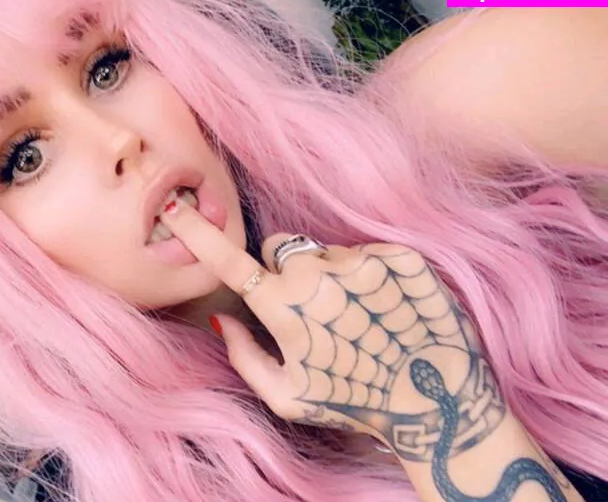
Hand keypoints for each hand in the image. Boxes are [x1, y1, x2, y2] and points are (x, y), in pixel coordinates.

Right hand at [160, 203, 507, 462]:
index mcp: (283, 306)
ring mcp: (361, 261)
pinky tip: (383, 310)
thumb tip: (224, 320)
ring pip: (325, 251)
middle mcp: (318, 273)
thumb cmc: (354, 404)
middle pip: (281, 250)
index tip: (172, 207)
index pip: (227, 261)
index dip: (196, 232)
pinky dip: (366, 276)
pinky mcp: (400, 255)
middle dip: (284, 272)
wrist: (438, 401)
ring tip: (357, 318)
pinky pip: (365, 253)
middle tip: (311, 313)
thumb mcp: (287, 397)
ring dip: (330, 275)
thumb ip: (245, 356)